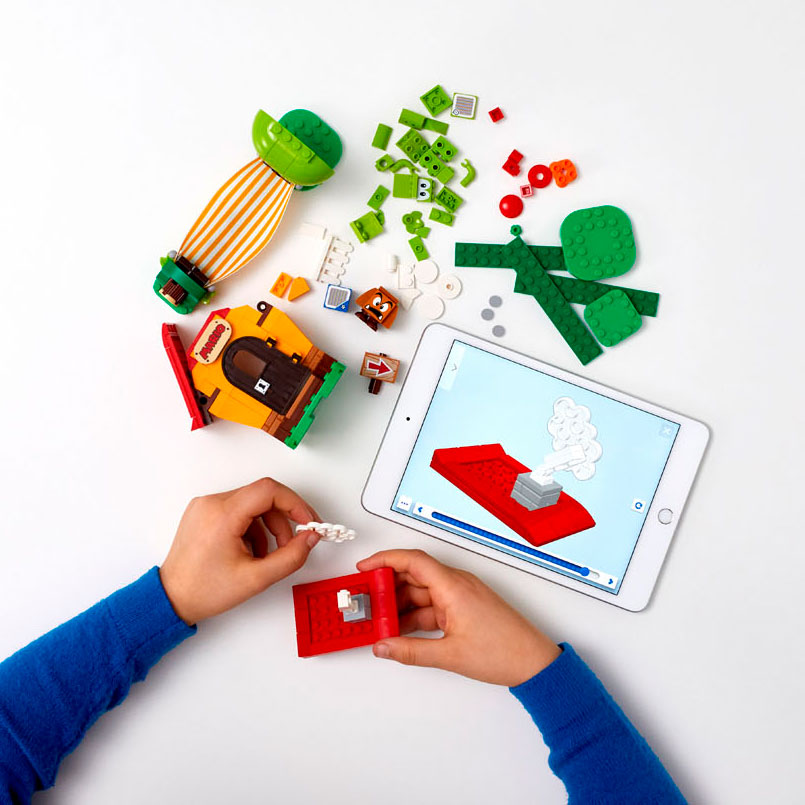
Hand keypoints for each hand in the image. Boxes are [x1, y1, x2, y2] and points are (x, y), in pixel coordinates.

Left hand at [160, 478, 320, 624]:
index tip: (308, 521)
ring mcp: (205, 506)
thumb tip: (310, 538)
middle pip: (262, 496)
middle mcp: (211, 503)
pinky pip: (238, 509)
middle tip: (294, 542)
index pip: (269, 490)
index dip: (295, 504)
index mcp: (222, 515)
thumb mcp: (256, 579)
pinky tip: (250, 551)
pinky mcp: (204, 512)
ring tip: (268, 554)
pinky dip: (252, 527)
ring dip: (268, 525)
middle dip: (283, 519)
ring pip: (252, 503)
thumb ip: (291, 557)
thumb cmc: (204, 590)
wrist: (171, 599)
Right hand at [356, 550, 559, 686]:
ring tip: (380, 620)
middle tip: (367, 601)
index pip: (413, 560)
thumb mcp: (449, 654)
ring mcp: (461, 595)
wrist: (535, 663)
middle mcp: (457, 584)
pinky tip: (402, 630)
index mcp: (453, 586)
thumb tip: (383, 646)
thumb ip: (410, 650)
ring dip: (401, 604)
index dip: (385, 560)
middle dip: (388, 587)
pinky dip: (415, 614)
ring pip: (422, 592)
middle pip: (414, 575)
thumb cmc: (504, 652)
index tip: (364, 568)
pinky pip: (433, 604)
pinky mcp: (465, 607)